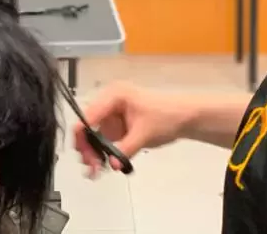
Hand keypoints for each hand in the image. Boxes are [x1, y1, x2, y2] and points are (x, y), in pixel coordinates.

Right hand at [73, 81, 193, 177]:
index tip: (83, 156)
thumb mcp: (144, 133)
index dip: (82, 136)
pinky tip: (103, 165)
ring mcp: (113, 114)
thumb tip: (112, 165)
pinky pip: (104, 139)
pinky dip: (102, 152)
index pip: (88, 115)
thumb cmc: (166, 117)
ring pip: (94, 134)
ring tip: (96, 170)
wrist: (184, 117)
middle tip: (92, 168)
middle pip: (87, 126)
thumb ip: (125, 149)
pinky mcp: (117, 125)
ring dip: (93, 152)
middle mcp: (109, 102)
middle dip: (87, 147)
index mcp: (114, 95)